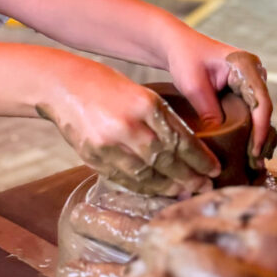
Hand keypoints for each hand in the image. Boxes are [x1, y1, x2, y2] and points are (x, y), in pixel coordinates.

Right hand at [39, 60, 219, 196]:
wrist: (61, 86)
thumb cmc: (104, 85)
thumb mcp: (138, 92)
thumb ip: (160, 118)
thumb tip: (187, 150)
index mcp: (144, 103)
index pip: (180, 139)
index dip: (200, 159)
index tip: (214, 170)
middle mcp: (128, 125)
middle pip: (167, 161)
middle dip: (189, 177)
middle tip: (205, 187)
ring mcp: (109, 144)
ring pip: (148, 175)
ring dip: (169, 187)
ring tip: (184, 191)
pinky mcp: (94, 157)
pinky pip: (126, 179)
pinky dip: (145, 187)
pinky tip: (157, 189)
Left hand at [165, 36, 273, 160]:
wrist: (176, 46)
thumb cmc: (184, 58)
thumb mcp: (193, 85)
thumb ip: (208, 111)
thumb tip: (220, 140)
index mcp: (245, 65)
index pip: (260, 100)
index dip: (260, 128)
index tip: (254, 151)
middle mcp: (254, 73)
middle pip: (263, 110)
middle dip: (260, 137)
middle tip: (255, 165)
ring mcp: (250, 81)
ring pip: (259, 113)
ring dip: (256, 136)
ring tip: (253, 164)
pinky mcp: (242, 90)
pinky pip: (250, 112)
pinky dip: (249, 130)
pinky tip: (246, 151)